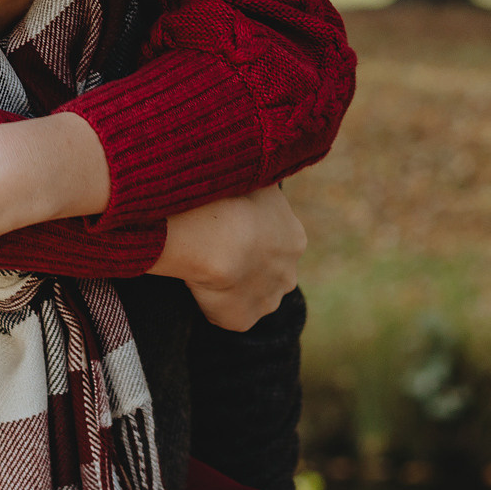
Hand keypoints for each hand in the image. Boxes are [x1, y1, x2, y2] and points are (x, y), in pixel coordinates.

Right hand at [149, 186, 305, 330]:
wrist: (216, 235)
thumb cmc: (230, 198)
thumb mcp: (255, 179)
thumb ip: (260, 181)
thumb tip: (261, 169)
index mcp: (294, 238)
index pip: (275, 242)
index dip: (249, 236)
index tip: (227, 228)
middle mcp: (288, 273)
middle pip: (267, 272)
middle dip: (246, 265)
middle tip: (214, 248)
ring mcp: (266, 300)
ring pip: (250, 296)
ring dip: (231, 287)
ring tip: (204, 267)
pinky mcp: (242, 320)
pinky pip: (225, 315)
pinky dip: (211, 304)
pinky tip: (196, 284)